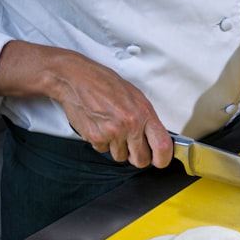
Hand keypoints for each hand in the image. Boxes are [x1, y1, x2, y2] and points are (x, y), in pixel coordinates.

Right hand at [0, 40, 172, 168]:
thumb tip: (156, 138)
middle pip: (141, 160)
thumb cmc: (106, 84)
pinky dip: (102, 142)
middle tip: (132, 146)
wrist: (77, 79)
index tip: (160, 160)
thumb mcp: (136, 97)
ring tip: (112, 128)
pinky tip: (100, 126)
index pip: (163, 147)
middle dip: (137, 156)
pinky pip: (104, 151)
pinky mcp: (96, 138)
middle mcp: (130, 125)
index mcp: (144, 113)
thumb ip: (147, 119)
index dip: (163, 159)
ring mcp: (112, 133)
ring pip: (121, 157)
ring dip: (118, 148)